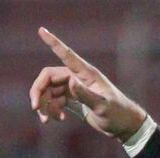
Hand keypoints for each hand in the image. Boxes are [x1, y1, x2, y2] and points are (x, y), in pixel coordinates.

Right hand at [30, 27, 147, 140]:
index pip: (66, 55)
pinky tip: (59, 119)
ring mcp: (74, 88)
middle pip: (48, 77)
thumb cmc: (117, 113)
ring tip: (47, 120)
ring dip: (45, 105)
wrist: (124, 126)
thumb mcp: (102, 106)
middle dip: (38, 91)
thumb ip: (85, 95)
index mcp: (86, 74)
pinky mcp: (73, 99)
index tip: (41, 30)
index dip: (53, 42)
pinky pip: (54, 100)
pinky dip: (51, 110)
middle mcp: (77, 78)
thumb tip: (69, 82)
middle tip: (35, 107)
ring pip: (49, 91)